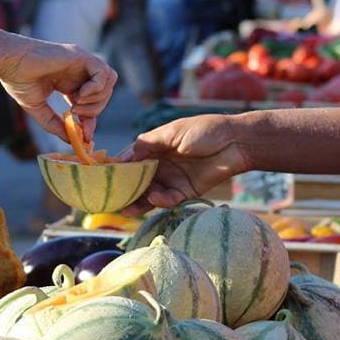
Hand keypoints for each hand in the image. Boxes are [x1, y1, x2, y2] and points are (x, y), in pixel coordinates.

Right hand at [0, 35, 117, 141]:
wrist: (7, 62)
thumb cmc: (17, 80)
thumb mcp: (38, 108)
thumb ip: (55, 124)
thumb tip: (70, 140)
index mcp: (72, 81)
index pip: (94, 101)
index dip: (92, 119)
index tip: (85, 134)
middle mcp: (80, 70)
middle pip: (106, 93)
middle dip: (94, 109)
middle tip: (74, 113)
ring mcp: (82, 62)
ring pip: (109, 82)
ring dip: (96, 98)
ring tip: (76, 103)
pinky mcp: (81, 55)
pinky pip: (103, 73)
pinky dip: (96, 87)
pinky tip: (78, 94)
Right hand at [119, 115, 248, 215]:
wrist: (237, 142)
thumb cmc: (206, 130)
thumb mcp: (173, 132)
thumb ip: (148, 143)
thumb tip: (122, 156)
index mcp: (155, 147)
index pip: (130, 161)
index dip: (117, 170)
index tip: (102, 180)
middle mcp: (161, 164)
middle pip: (138, 181)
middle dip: (125, 192)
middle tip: (110, 202)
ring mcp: (173, 178)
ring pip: (150, 194)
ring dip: (139, 202)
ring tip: (126, 209)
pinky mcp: (187, 191)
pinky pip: (169, 199)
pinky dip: (161, 201)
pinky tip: (156, 198)